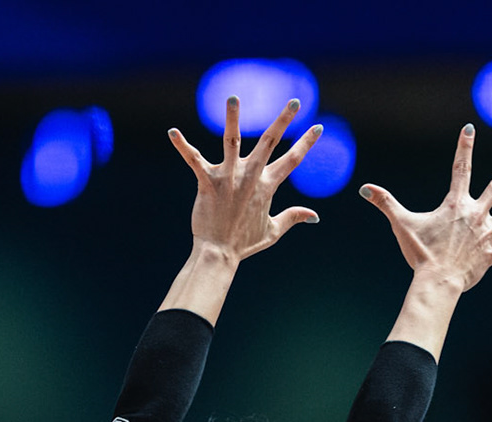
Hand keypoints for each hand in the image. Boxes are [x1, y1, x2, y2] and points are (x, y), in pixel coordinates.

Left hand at [168, 97, 322, 261]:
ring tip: (233, 97)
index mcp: (267, 186)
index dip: (307, 143)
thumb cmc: (244, 243)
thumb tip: (315, 216)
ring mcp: (229, 177)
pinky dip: (182, 146)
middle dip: (284, 120)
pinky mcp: (208, 182)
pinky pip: (193, 159)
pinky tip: (172, 132)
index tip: (319, 126)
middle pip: (270, 142)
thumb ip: (293, 217)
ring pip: (232, 140)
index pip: (292, 160)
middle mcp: (250, 177)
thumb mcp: (273, 231)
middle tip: (296, 101)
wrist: (219, 253)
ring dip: (233, 118)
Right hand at [360, 126, 491, 292]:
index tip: (470, 128)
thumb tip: (364, 189)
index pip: (460, 168)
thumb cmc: (420, 252)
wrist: (437, 280)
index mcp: (456, 204)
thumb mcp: (402, 224)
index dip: (464, 147)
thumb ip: (385, 203)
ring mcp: (488, 233)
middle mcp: (477, 214)